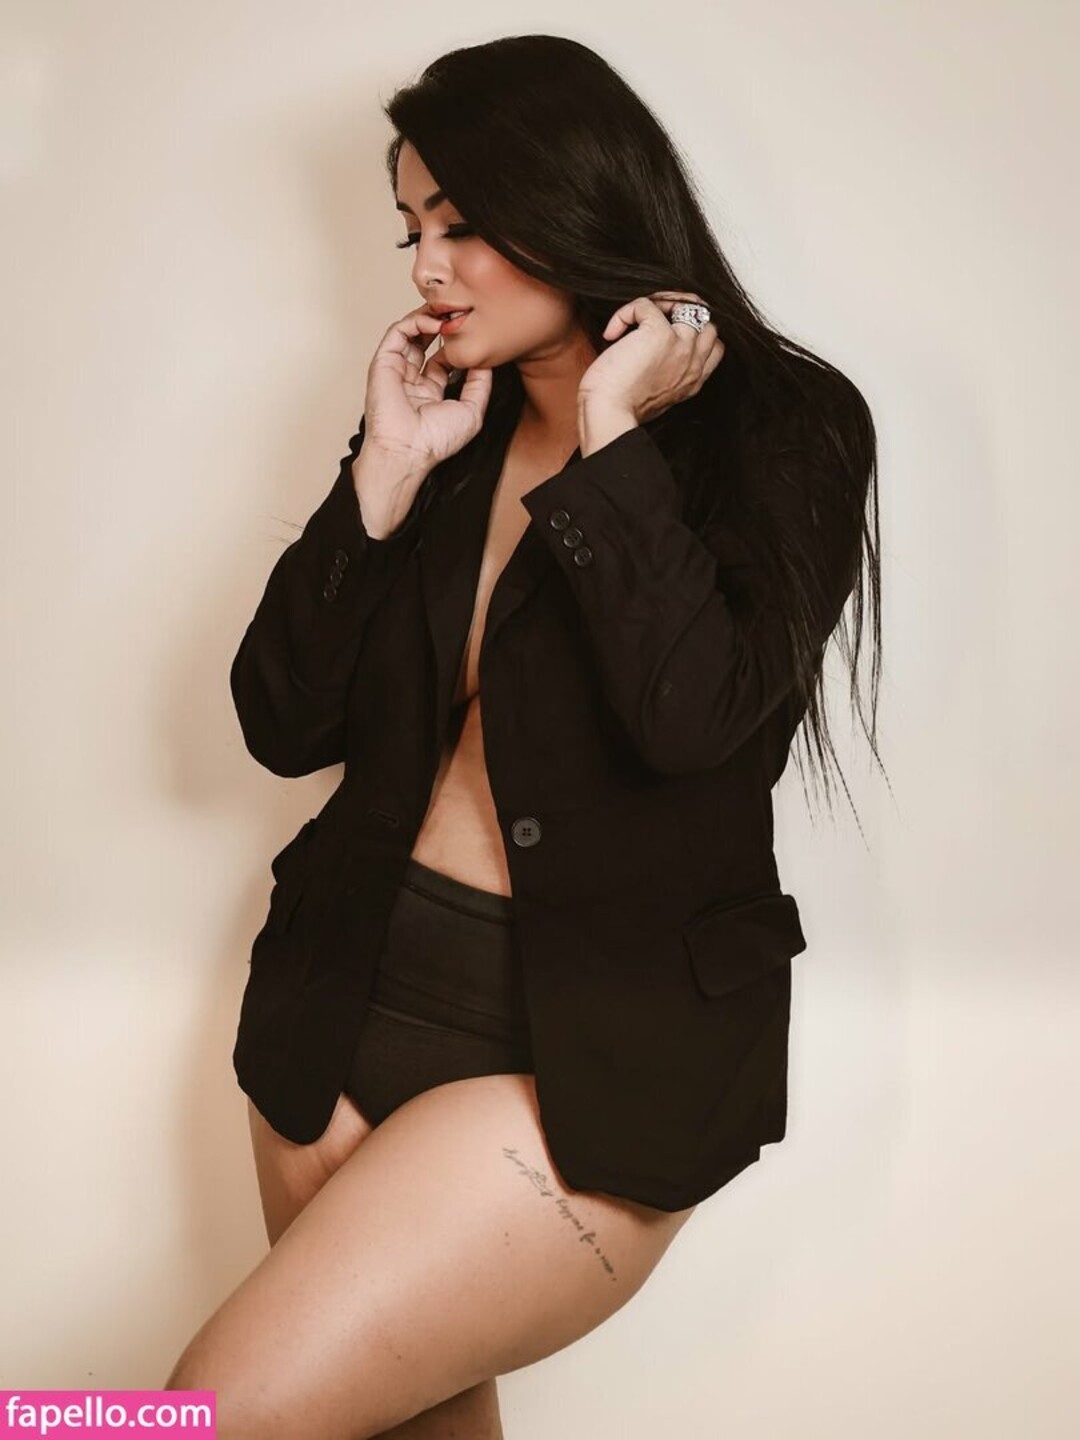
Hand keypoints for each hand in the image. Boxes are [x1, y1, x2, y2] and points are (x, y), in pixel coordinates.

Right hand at [362, 304, 493, 471]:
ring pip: (411, 332)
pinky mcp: (384, 362)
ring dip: (429, 317)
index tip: (473, 333)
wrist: (408, 450)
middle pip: (425, 341)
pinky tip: (434, 321)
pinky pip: (398, 333)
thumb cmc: (436, 440)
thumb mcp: (472, 410)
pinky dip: (415, 321)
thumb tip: (488, 362)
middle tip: (459, 311)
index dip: (456, 344)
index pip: (443, 359)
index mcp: (430, 392)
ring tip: (448, 310)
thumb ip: (480, 385)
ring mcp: (397, 370)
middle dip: (442, 324)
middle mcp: (412, 380)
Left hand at [577, 292, 724, 423]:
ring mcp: (681, 346)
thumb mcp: (655, 394)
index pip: (714, 344)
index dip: (693, 329)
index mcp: (694, 379)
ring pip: (686, 303)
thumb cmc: (621, 408)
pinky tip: (612, 334)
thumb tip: (652, 349)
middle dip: (682, 309)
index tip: (666, 331)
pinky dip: (625, 313)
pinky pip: (646, 304)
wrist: (609, 414)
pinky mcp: (659, 334)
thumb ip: (666, 373)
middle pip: (706, 318)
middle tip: (650, 318)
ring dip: (659, 302)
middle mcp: (693, 362)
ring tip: (635, 319)